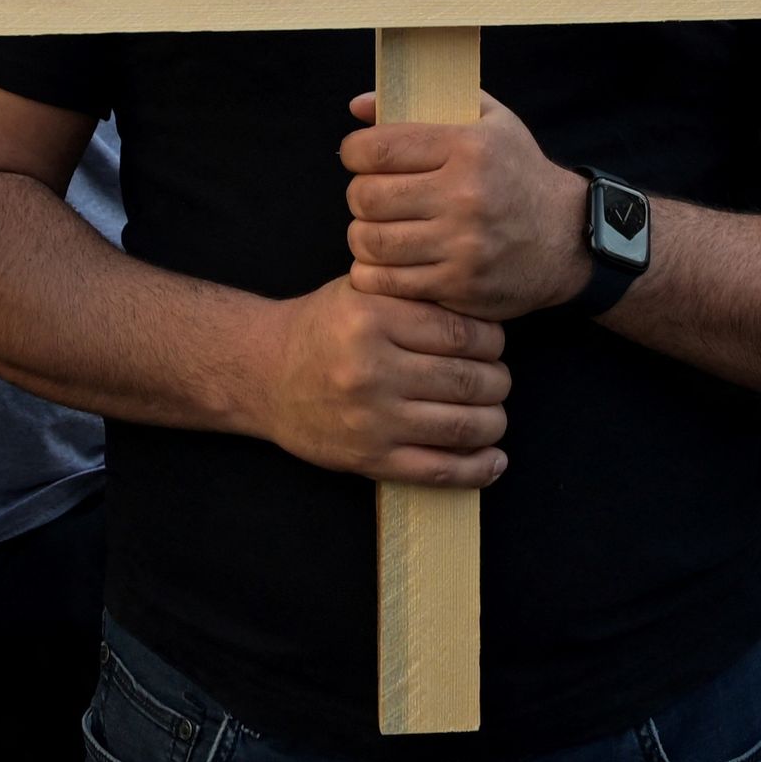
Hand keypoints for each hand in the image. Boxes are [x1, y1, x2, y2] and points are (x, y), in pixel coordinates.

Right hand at [255, 277, 511, 485]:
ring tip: (494, 413)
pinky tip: (494, 460)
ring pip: (463, 426)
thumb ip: (417, 296)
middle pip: (469, 380)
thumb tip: (486, 312)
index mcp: (374, 318)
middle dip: (498, 381)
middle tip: (497, 378)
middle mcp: (374, 369)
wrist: (263, 375)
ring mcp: (372, 419)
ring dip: (493, 422)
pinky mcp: (369, 459)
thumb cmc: (322, 327)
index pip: (463, 332)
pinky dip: (478, 469)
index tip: (494, 343)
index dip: (492, 340)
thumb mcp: (363, 290)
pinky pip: (439, 471)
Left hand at [342, 93, 595, 317]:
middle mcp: (465, 195)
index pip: (377, 148)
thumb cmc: (518, 171)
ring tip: (377, 228)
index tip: (359, 157)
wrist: (567, 237)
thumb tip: (359, 106)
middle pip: (366, 197)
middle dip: (358, 195)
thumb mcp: (489, 120)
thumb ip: (428, 101)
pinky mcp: (459, 285)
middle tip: (370, 196)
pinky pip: (388, 281)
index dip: (353, 152)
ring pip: (371, 242)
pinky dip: (373, 272)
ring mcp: (462, 244)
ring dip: (363, 235)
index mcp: (468, 146)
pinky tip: (385, 261)